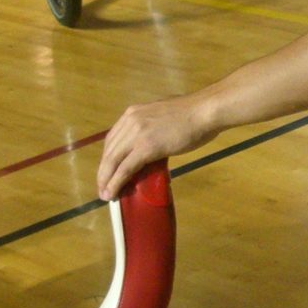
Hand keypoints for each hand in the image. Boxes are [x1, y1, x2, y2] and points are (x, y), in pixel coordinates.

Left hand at [97, 94, 218, 200]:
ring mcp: (137, 133)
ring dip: (107, 180)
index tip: (107, 172)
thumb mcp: (164, 118)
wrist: (204, 112)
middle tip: (102, 188)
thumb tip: (156, 142)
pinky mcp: (146, 147)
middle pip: (109, 150)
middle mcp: (129, 121)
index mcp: (133, 113)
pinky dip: (117, 182)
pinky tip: (113, 192)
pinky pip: (126, 167)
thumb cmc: (193, 115)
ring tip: (105, 195)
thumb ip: (154, 128)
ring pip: (113, 160)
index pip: (113, 139)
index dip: (107, 158)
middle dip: (103, 172)